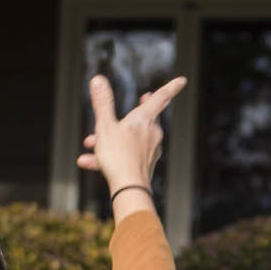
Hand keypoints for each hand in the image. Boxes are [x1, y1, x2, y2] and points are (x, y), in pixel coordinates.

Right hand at [75, 74, 186, 198]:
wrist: (129, 189)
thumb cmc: (118, 156)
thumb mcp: (105, 126)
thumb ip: (102, 103)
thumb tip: (98, 80)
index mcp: (145, 120)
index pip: (161, 98)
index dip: (172, 87)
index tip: (183, 81)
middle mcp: (152, 134)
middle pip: (148, 118)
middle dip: (133, 113)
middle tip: (140, 103)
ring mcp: (150, 151)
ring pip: (129, 139)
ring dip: (110, 139)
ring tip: (90, 144)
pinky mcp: (144, 166)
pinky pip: (125, 156)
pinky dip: (108, 156)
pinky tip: (88, 162)